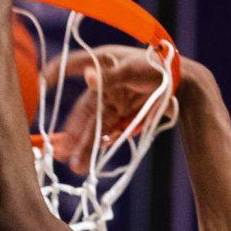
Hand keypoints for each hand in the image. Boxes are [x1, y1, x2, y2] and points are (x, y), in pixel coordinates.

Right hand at [42, 44, 184, 172]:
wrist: (187, 83)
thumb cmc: (158, 67)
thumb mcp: (132, 70)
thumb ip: (109, 77)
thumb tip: (88, 78)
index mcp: (102, 64)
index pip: (73, 65)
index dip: (56, 72)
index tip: (42, 83)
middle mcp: (104, 83)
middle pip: (84, 111)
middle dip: (74, 134)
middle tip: (62, 154)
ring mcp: (114, 100)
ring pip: (95, 126)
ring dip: (85, 146)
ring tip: (77, 166)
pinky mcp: (123, 115)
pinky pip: (108, 131)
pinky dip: (101, 144)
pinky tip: (91, 159)